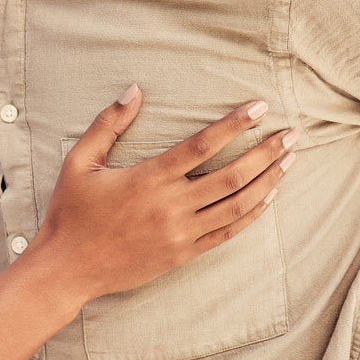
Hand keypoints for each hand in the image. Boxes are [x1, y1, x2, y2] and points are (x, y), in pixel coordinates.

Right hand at [36, 87, 296, 299]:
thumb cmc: (70, 212)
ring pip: (236, 205)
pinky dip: (252, 214)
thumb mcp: (79, 161)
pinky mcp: (182, 254)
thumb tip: (135, 91)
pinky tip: (269, 196)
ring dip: (267, 181)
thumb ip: (108, 124)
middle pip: (231, 175)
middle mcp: (170, 206)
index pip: (202, 145)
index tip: (259, 107)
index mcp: (148, 178)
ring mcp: (180, 233)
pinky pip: (227, 233)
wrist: (67, 268)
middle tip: (291, 134)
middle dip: (266, 152)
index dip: (234, 124)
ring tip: (289, 160)